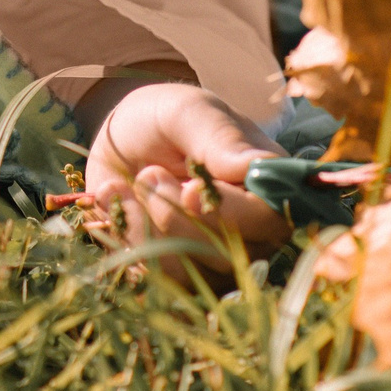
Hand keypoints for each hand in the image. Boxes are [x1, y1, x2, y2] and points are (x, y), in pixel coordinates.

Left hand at [85, 82, 289, 276]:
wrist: (121, 141)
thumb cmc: (164, 120)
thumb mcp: (187, 113)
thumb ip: (219, 137)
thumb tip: (253, 166)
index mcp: (266, 187)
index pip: (272, 220)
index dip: (232, 214)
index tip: (189, 189)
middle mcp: (253, 231)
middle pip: (232, 256)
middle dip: (177, 217)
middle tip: (149, 174)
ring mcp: (216, 258)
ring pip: (193, 272)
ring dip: (150, 226)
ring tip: (135, 183)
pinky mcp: (180, 273)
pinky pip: (159, 278)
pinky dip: (130, 238)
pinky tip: (117, 201)